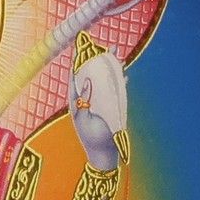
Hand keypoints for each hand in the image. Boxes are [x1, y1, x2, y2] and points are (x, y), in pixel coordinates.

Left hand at [69, 49, 126, 170]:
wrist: (104, 154)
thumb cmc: (92, 139)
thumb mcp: (84, 120)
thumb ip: (83, 101)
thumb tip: (85, 82)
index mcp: (77, 101)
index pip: (76, 76)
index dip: (78, 61)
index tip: (82, 47)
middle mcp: (88, 99)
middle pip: (92, 75)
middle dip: (98, 61)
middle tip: (105, 46)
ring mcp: (100, 103)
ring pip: (105, 81)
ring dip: (111, 69)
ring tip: (117, 55)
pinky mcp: (110, 108)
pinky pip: (115, 91)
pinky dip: (119, 83)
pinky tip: (124, 75)